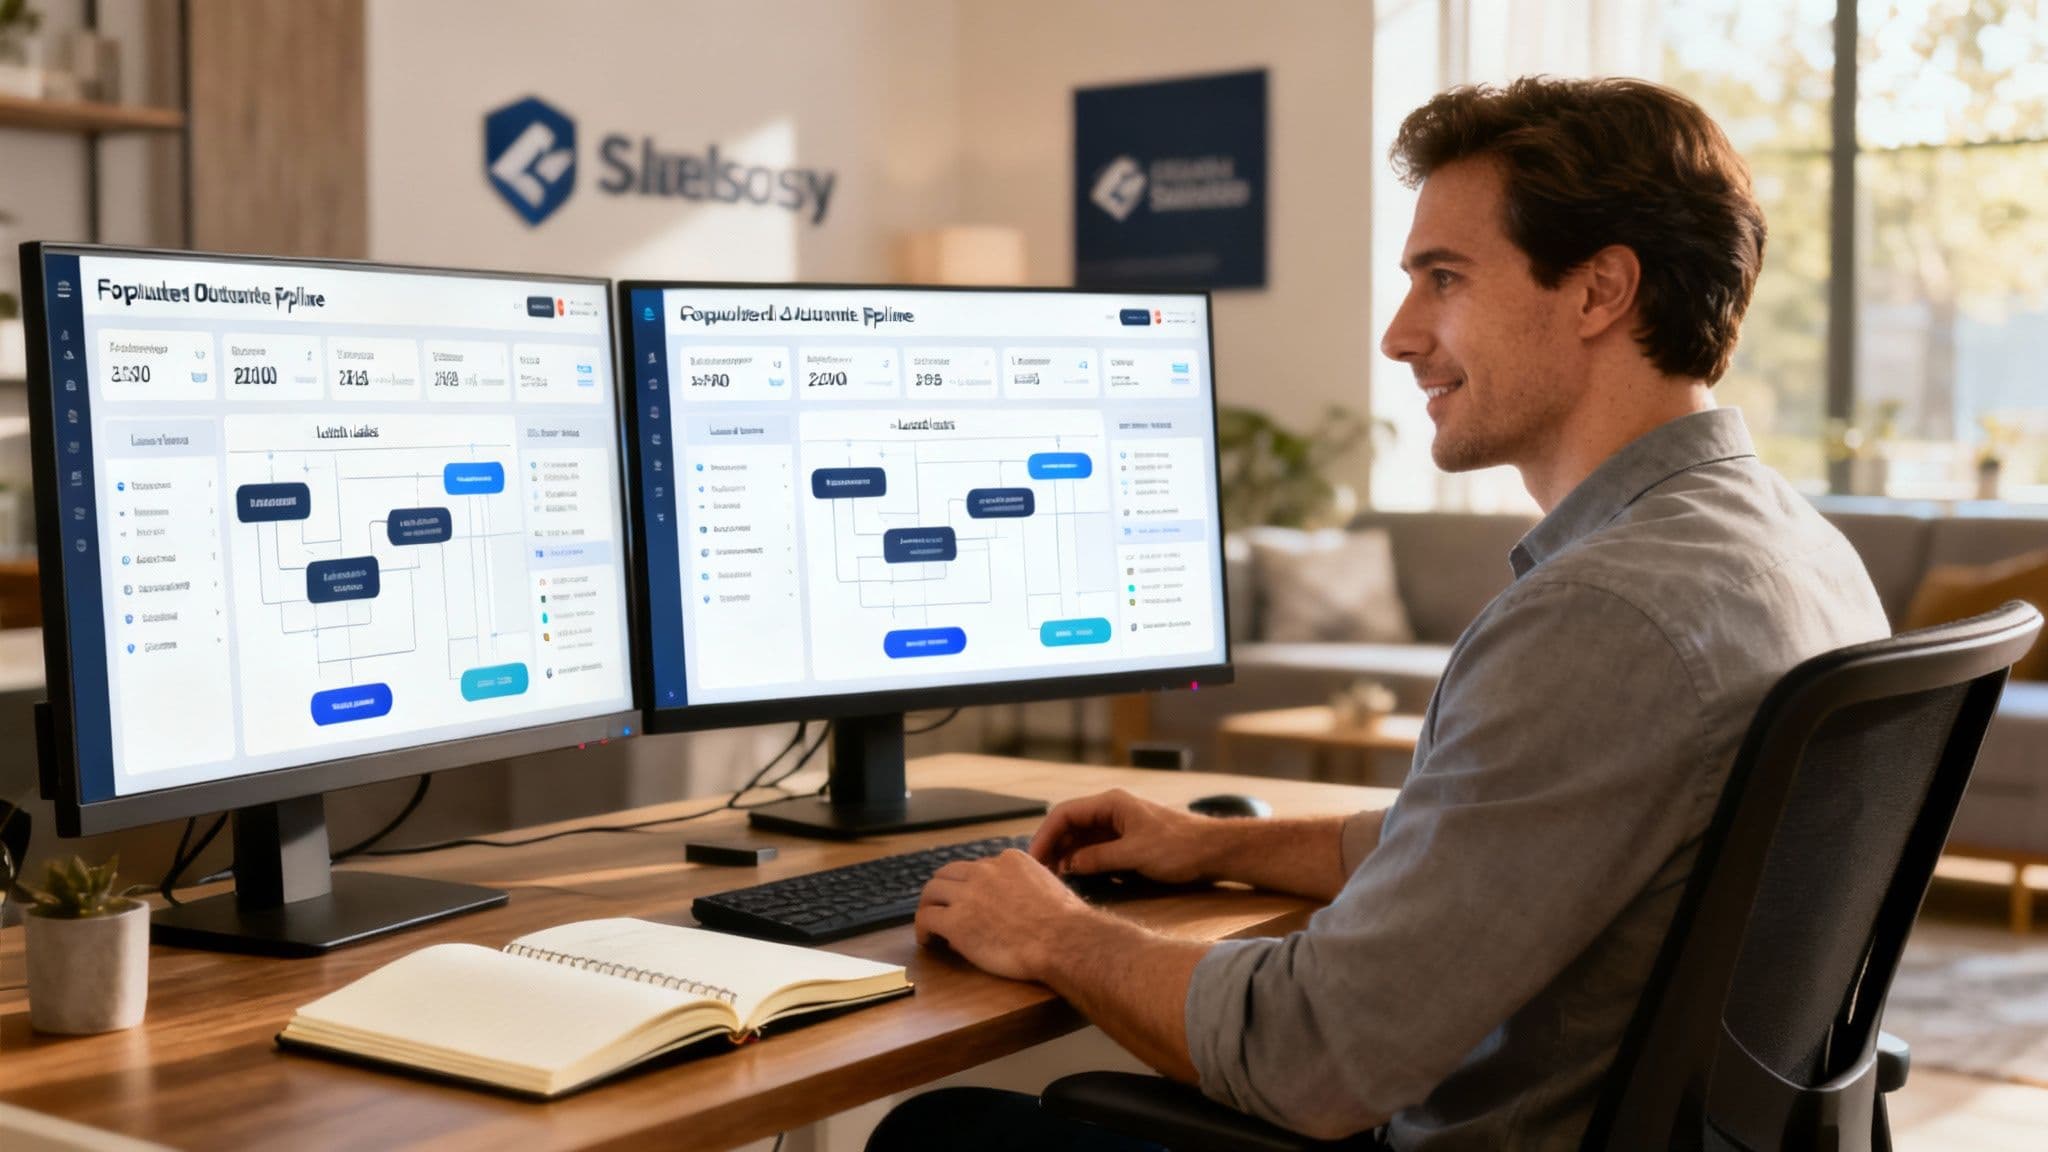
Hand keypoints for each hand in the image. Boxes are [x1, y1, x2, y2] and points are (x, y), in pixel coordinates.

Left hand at [915, 849, 1089, 981]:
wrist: (1061, 940)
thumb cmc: (1065, 923)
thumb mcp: (1047, 887)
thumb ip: (1025, 886)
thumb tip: (1011, 902)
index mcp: (1008, 860)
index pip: (978, 866)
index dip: (971, 884)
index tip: (971, 899)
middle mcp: (984, 871)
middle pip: (949, 873)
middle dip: (943, 889)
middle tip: (941, 906)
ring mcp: (968, 895)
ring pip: (932, 891)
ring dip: (928, 905)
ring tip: (929, 922)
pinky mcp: (956, 922)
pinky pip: (926, 918)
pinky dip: (922, 928)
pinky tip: (927, 939)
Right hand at [1028, 788, 1216, 884]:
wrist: (1214, 851)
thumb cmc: (1179, 847)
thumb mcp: (1135, 854)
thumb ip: (1099, 858)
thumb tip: (1069, 865)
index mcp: (1111, 804)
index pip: (1065, 813)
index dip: (1045, 835)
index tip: (1034, 858)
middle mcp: (1112, 811)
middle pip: (1070, 825)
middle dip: (1053, 847)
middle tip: (1038, 872)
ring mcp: (1119, 826)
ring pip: (1082, 838)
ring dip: (1067, 855)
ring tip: (1052, 877)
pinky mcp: (1128, 841)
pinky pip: (1096, 848)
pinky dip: (1084, 860)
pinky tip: (1076, 876)